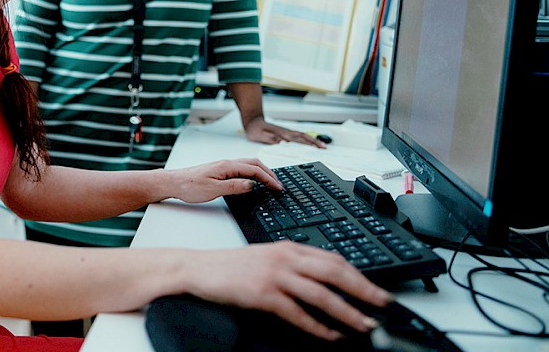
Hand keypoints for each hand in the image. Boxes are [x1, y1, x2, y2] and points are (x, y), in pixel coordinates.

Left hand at [170, 159, 282, 203]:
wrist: (173, 183)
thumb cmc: (189, 186)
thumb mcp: (213, 189)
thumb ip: (234, 186)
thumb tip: (252, 184)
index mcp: (227, 166)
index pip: (254, 170)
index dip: (268, 179)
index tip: (278, 188)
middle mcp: (227, 163)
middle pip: (254, 164)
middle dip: (269, 173)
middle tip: (279, 185)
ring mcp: (223, 166)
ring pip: (248, 165)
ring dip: (262, 172)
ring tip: (271, 182)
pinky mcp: (220, 171)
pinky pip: (242, 169)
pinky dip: (253, 173)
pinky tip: (254, 181)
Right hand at [194, 242, 391, 340]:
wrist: (199, 268)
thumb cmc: (232, 266)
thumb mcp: (268, 257)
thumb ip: (295, 264)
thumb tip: (327, 279)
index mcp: (288, 247)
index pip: (333, 259)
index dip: (360, 275)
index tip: (377, 289)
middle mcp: (285, 258)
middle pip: (334, 273)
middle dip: (364, 291)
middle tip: (383, 305)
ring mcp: (274, 275)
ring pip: (321, 294)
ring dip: (347, 312)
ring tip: (363, 325)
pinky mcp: (262, 294)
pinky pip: (297, 313)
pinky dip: (317, 327)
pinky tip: (329, 336)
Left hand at [243, 117, 325, 147]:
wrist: (252, 120)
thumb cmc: (255, 129)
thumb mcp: (260, 135)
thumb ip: (271, 139)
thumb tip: (284, 142)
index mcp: (282, 134)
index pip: (298, 139)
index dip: (308, 143)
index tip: (317, 148)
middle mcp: (286, 132)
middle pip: (304, 136)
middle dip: (315, 142)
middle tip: (325, 148)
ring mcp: (286, 131)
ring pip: (302, 136)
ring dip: (312, 140)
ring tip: (321, 146)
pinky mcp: (285, 132)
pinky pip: (299, 136)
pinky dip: (306, 139)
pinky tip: (310, 142)